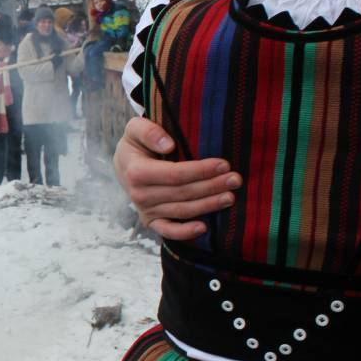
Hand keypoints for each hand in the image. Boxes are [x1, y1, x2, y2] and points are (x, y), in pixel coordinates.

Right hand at [114, 117, 241, 239]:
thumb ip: (148, 131)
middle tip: (235, 179)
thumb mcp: (135, 128)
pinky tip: (204, 228)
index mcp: (136, 172)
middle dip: (211, 186)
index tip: (223, 164)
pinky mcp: (151, 221)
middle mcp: (139, 195)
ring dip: (208, 205)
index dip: (200, 171)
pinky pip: (168, 231)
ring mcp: (145, 210)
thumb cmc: (137, 144)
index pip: (174, 174)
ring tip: (230, 196)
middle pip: (183, 193)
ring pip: (182, 210)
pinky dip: (185, 232)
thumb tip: (168, 145)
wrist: (125, 165)